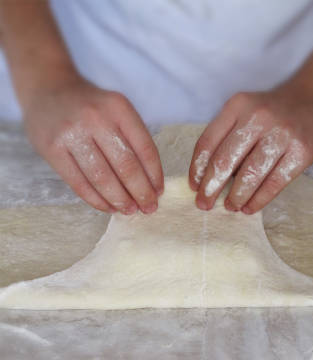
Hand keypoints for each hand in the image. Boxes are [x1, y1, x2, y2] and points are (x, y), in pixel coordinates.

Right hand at [22, 74, 163, 213]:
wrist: (47, 90)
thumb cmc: (91, 108)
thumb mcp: (116, 111)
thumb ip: (132, 140)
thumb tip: (151, 185)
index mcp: (117, 107)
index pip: (145, 148)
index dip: (154, 176)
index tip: (158, 193)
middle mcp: (94, 118)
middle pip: (125, 166)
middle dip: (141, 192)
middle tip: (148, 208)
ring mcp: (71, 133)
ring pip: (102, 178)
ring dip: (119, 200)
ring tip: (129, 210)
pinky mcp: (51, 148)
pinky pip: (79, 183)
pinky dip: (96, 200)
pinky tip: (108, 206)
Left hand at [189, 32, 312, 213]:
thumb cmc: (276, 112)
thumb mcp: (248, 111)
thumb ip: (230, 135)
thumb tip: (211, 177)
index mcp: (239, 105)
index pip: (209, 141)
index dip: (198, 168)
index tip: (194, 186)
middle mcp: (259, 117)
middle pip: (226, 160)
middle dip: (211, 187)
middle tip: (204, 204)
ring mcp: (282, 135)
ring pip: (250, 175)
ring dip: (236, 196)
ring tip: (230, 207)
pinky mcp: (301, 153)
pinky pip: (274, 183)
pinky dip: (259, 200)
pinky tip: (249, 208)